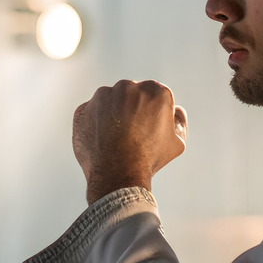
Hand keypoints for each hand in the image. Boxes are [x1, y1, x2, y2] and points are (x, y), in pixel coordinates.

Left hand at [72, 80, 186, 203]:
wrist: (117, 175)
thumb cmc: (149, 159)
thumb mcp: (176, 143)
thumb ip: (179, 121)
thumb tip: (175, 109)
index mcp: (155, 90)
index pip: (154, 95)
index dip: (152, 114)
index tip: (148, 130)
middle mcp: (128, 87)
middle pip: (131, 94)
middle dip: (131, 109)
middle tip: (131, 135)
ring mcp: (103, 96)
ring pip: (109, 101)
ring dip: (112, 114)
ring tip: (116, 139)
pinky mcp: (83, 108)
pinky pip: (91, 113)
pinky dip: (94, 123)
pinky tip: (102, 141)